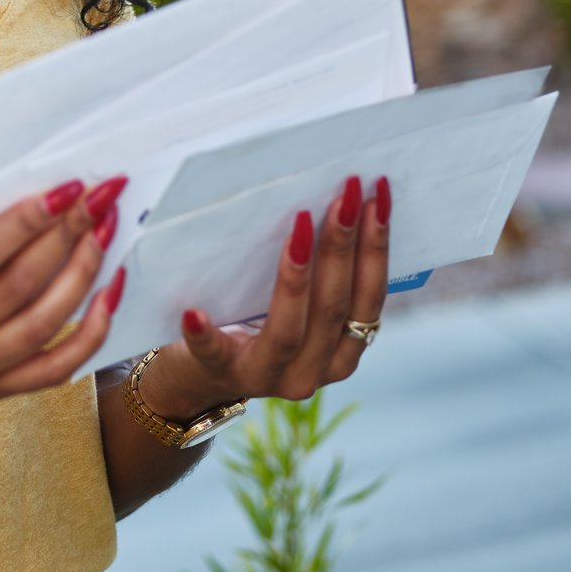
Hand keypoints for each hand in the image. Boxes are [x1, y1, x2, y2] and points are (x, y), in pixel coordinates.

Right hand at [0, 176, 128, 407]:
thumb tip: (35, 201)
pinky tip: (108, 293)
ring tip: (105, 233)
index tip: (69, 188)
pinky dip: (90, 333)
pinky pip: (54, 369)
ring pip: (43, 325)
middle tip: (99, 200)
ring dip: (84, 274)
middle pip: (18, 288)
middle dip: (67, 237)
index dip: (28, 220)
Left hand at [146, 174, 392, 411]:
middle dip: (342, 246)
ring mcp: (264, 376)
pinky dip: (206, 334)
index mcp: (340, 354)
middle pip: (333, 309)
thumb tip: (335, 200)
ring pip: (288, 331)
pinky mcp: (217, 373)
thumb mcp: (298, 310)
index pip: (368, 300)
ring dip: (297, 276)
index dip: (376, 249)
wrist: (199, 377)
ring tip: (300, 223)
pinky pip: (213, 353)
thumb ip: (319, 277)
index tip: (375, 197)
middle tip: (344, 194)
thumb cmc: (253, 325)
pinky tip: (194, 312)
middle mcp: (310, 373)